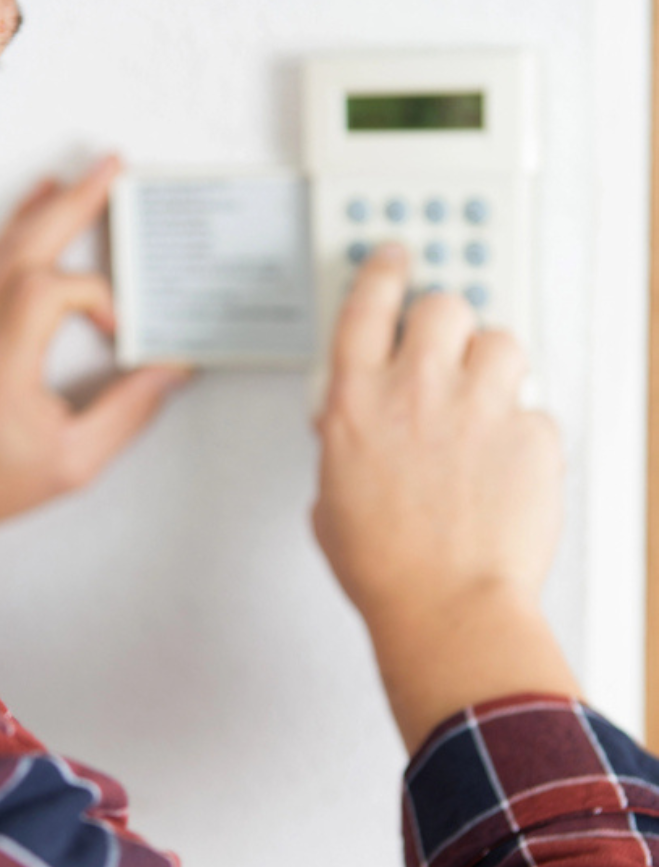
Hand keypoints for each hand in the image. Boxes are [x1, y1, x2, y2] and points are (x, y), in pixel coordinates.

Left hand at [0, 158, 188, 608]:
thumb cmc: (0, 482)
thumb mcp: (76, 463)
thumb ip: (128, 413)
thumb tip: (171, 368)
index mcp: (4, 367)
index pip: (47, 292)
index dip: (94, 296)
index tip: (120, 330)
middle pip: (25, 248)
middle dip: (72, 204)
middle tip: (112, 168)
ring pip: (6, 246)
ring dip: (50, 206)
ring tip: (85, 175)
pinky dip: (23, 225)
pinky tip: (42, 202)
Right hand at [312, 245, 580, 750]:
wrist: (447, 608)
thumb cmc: (386, 567)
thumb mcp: (331, 496)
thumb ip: (344, 443)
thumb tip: (354, 431)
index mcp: (357, 401)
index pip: (368, 303)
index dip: (383, 271)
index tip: (393, 258)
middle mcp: (417, 389)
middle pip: (442, 304)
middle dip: (446, 321)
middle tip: (447, 347)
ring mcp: (479, 407)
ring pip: (501, 340)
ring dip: (493, 365)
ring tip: (486, 403)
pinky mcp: (531, 434)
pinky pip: (535, 409)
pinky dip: (524, 430)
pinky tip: (508, 465)